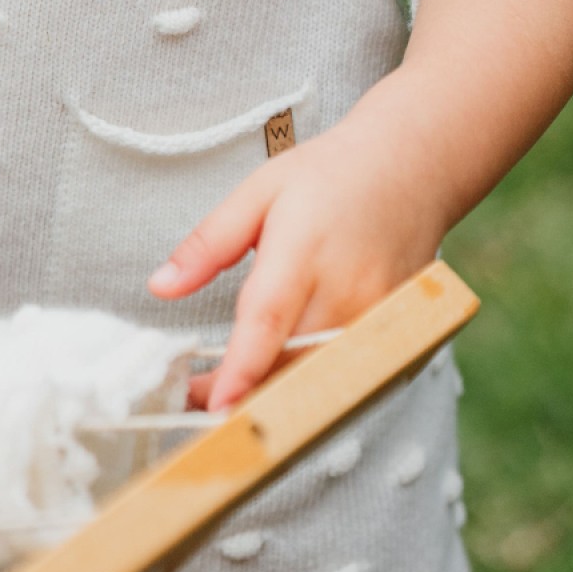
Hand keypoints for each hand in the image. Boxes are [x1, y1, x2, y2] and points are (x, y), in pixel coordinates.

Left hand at [144, 0, 572, 409]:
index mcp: (303, 251)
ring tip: (227, 394)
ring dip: (274, 398)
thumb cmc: (329, 176)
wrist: (413, 167)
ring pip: (320, 380)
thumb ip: (209, 242)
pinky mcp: (398, 334)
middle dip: (241, 394)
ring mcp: (378, 318)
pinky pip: (349, 376)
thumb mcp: (258, 191)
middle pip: (291, 365)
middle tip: (193, 396)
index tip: (213, 404)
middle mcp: (346, 291)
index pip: (269, 320)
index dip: (242, 368)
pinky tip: (281, 384)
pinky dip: (313, 388)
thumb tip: (160, 286)